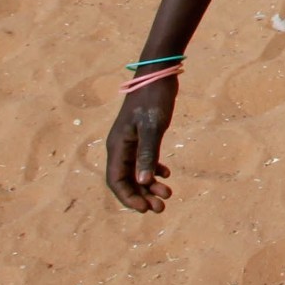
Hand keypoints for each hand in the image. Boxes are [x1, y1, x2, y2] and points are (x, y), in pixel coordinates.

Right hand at [104, 81, 178, 212]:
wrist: (158, 75)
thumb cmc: (153, 99)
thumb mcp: (152, 128)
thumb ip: (147, 154)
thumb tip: (142, 181)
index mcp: (117, 146)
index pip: (116, 180)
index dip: (128, 198)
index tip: (145, 209)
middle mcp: (120, 146)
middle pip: (126, 180)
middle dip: (142, 195)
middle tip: (162, 207)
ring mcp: (130, 141)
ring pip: (136, 171)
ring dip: (149, 185)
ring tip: (168, 194)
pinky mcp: (142, 135)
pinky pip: (143, 160)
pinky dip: (153, 170)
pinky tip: (166, 175)